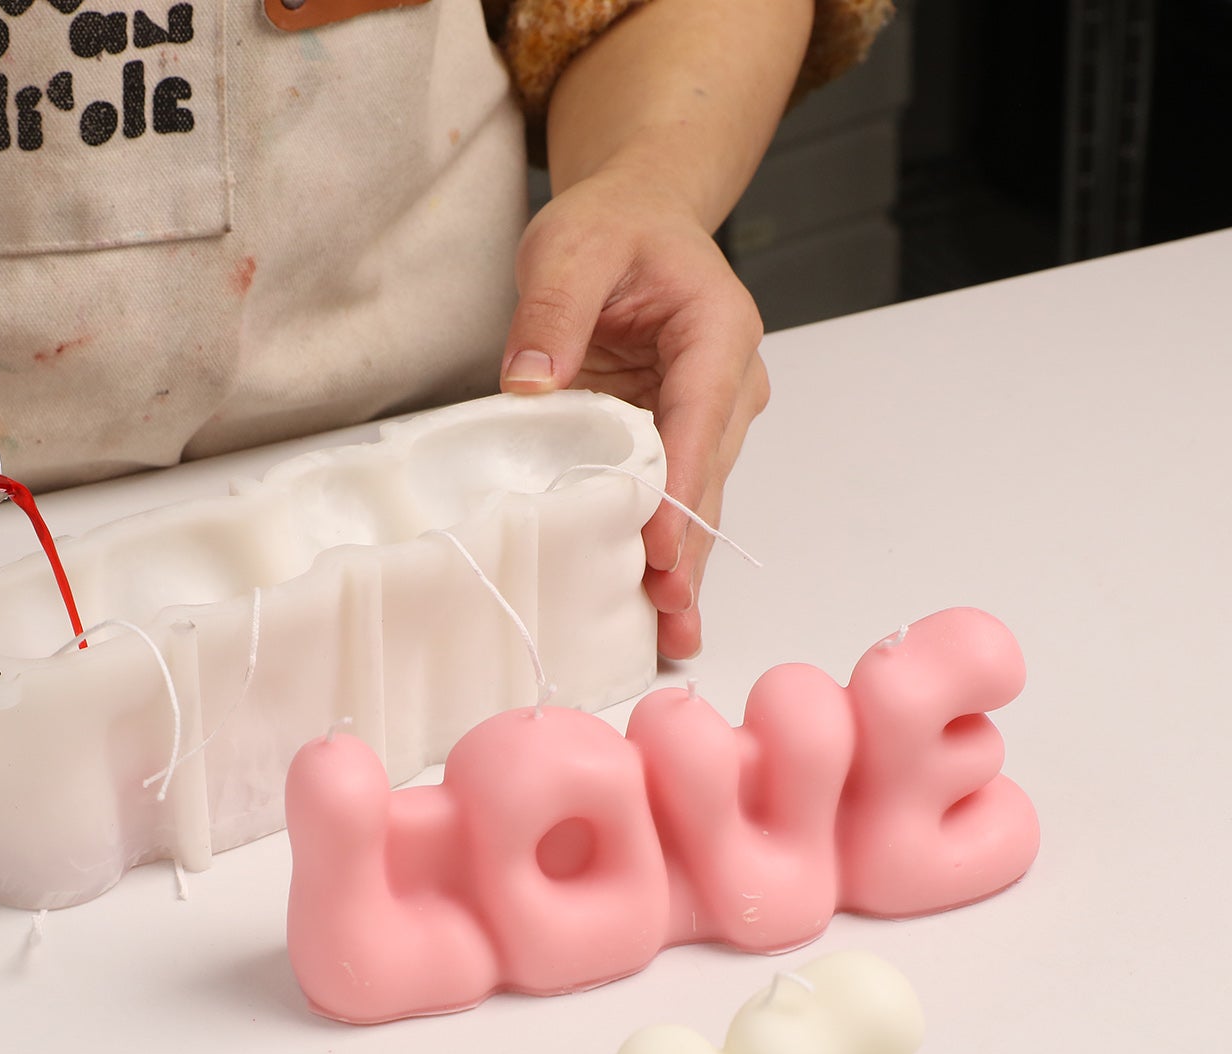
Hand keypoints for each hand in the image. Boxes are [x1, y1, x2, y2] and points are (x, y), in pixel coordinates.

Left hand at [500, 164, 768, 658]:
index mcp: (716, 332)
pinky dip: (665, 552)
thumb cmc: (613, 227)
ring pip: (697, 501)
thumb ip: (551, 310)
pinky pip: (672, 501)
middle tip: (671, 611)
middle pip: (706, 477)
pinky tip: (659, 608)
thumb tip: (529, 383)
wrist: (638, 219)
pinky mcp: (677, 440)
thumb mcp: (571, 245)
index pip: (698, 418)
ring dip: (684, 565)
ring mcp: (707, 419)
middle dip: (689, 547)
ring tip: (675, 632)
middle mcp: (727, 385)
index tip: (660, 543)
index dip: (679, 485)